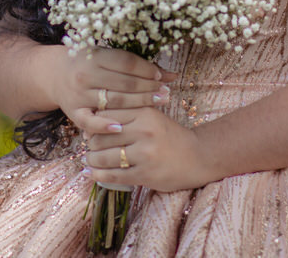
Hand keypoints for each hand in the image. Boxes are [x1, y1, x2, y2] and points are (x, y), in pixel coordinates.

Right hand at [47, 47, 175, 135]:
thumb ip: (131, 63)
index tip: (161, 76)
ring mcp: (79, 95)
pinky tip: (120, 128)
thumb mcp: (104, 56)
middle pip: (124, 83)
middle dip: (149, 88)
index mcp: (94, 57)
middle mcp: (86, 76)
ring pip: (114, 101)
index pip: (127, 63)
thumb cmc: (86, 63)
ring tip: (159, 103)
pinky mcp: (73, 112)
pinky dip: (104, 126)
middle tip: (167, 92)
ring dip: (140, 103)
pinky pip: (90, 122)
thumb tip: (167, 74)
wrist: (53, 74)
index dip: (147, 69)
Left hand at [85, 107, 216, 191]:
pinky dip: (98, 175)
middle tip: (90, 147)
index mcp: (145, 112)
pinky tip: (90, 174)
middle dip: (92, 143)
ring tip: (89, 160)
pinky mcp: (146, 174)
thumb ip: (128, 116)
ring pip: (105, 156)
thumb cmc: (170, 136)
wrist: (198, 156)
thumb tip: (92, 124)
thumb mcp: (152, 117)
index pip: (107, 115)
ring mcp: (145, 153)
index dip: (94, 124)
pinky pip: (114, 175)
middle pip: (103, 136)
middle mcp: (145, 130)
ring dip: (92, 160)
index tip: (91, 131)